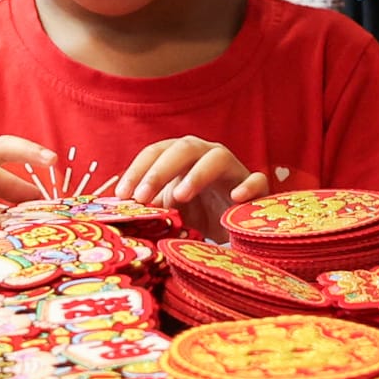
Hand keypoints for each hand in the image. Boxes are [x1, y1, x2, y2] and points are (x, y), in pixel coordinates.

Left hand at [113, 136, 272, 230]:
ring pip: (217, 157)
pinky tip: (235, 198)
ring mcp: (233, 171)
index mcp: (181, 158)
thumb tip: (120, 212)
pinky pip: (257, 180)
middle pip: (183, 148)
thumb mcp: (168, 213)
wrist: (234, 230)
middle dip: (159, 170)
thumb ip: (149, 208)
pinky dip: (248, 186)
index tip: (122, 195)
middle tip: (142, 197)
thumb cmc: (196, 215)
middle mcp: (206, 156)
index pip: (155, 151)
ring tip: (180, 197)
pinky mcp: (258, 189)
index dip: (137, 170)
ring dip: (196, 174)